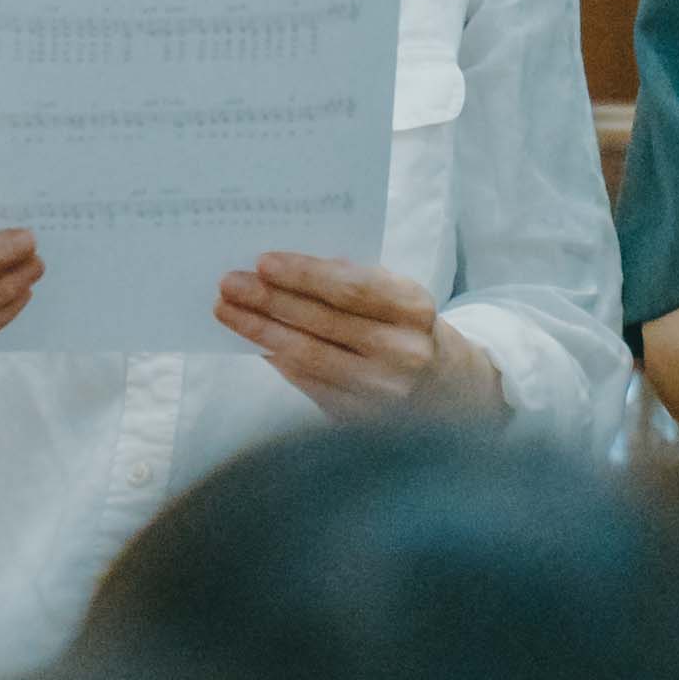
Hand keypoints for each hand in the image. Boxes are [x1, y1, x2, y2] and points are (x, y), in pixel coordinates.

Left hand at [217, 252, 502, 422]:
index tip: (262, 261)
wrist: (450, 392)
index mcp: (414, 309)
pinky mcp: (361, 418)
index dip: (303, 275)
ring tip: (227, 311)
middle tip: (229, 283)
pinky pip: (308, 383)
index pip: (350, 288)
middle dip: (269, 301)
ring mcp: (381, 391)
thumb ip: (353, 283)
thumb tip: (284, 271)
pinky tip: (255, 342)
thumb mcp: (399, 297)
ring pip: (308, 356)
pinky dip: (278, 360)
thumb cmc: (411, 330)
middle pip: (321, 322)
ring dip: (261, 331)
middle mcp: (401, 353)